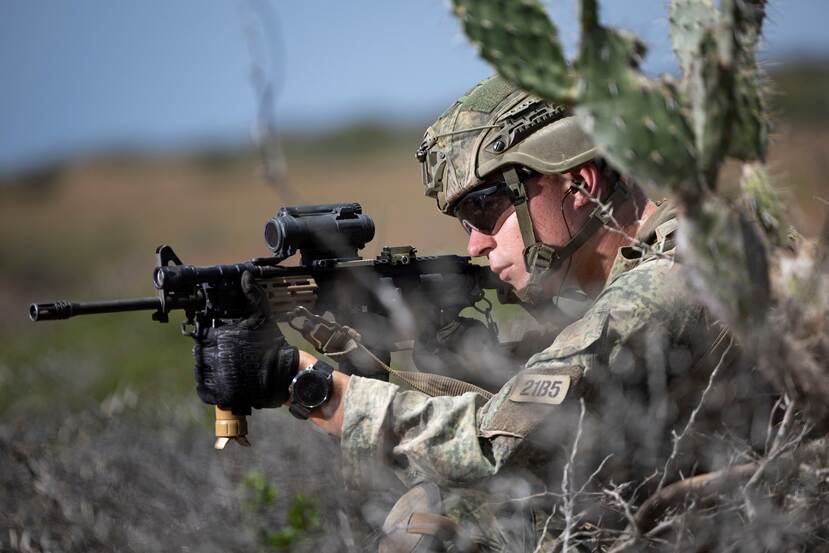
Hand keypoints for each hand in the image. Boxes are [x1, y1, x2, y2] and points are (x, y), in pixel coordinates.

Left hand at [192, 271, 298, 409]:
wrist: (283, 375)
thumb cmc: (272, 345)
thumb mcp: (262, 317)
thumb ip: (252, 296)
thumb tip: (246, 276)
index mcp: (221, 336)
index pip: (203, 335)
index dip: (211, 338)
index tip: (221, 340)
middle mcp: (216, 356)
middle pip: (201, 353)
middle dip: (211, 353)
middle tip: (227, 355)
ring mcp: (217, 377)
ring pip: (202, 371)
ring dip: (209, 370)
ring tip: (227, 368)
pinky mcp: (220, 395)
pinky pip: (205, 390)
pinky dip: (211, 386)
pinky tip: (224, 381)